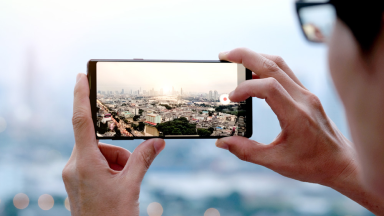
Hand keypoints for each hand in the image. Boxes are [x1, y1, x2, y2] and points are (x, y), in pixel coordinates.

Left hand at [62, 73, 165, 215]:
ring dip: (116, 163)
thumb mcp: (131, 186)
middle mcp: (74, 166)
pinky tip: (116, 187)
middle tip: (128, 169)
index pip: (81, 121)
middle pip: (98, 142)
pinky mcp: (76, 180)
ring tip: (123, 185)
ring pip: (98, 154)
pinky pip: (94, 163)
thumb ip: (144, 159)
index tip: (80, 77)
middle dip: (118, 151)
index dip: (81, 96)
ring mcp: (73, 174)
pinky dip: (109, 169)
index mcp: (85, 164)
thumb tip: (159, 142)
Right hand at [215, 48, 383, 213]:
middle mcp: (303, 98)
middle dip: (246, 56)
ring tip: (236, 61)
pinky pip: (285, 73)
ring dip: (256, 58)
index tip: (231, 98)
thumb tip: (222, 142)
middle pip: (273, 65)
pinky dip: (266, 68)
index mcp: (296, 115)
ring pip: (280, 64)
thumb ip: (247, 151)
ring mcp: (306, 94)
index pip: (269, 87)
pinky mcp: (306, 95)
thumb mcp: (277, 162)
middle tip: (224, 56)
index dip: (245, 87)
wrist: (342, 163)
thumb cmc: (313, 164)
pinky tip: (253, 76)